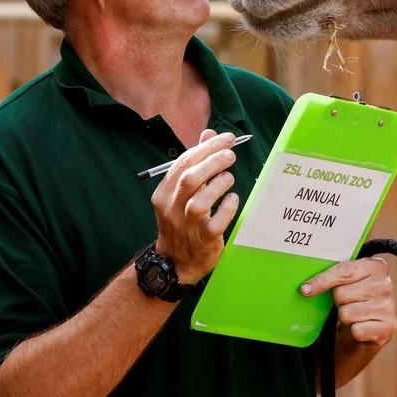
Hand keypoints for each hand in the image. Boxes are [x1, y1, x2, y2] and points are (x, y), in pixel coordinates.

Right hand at [151, 129, 239, 283]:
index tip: (226, 139)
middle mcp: (171, 209)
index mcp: (164, 194)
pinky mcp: (203, 240)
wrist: (174, 262)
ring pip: (199, 202)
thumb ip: (195, 162)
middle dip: (213, 162)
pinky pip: (215, 223)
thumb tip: (208, 133)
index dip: (205, 148)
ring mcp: (186, 226)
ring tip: (229, 178)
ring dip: (219, 185)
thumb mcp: (181, 192)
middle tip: (231, 155)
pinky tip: (233, 200)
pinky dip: (227, 208)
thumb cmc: (181, 221)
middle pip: (190, 179)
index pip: (182, 164)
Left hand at [301, 258, 396, 347]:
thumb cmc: (353, 301)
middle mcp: (386, 285)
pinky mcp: (388, 328)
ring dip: (345, 317)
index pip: (344, 271)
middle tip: (346, 303)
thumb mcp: (347, 282)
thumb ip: (335, 276)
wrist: (368, 331)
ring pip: (347, 313)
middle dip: (338, 301)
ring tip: (354, 316)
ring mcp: (389, 307)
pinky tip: (360, 327)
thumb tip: (306, 288)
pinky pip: (356, 330)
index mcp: (377, 266)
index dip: (322, 280)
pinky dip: (354, 331)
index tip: (305, 289)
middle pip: (342, 293)